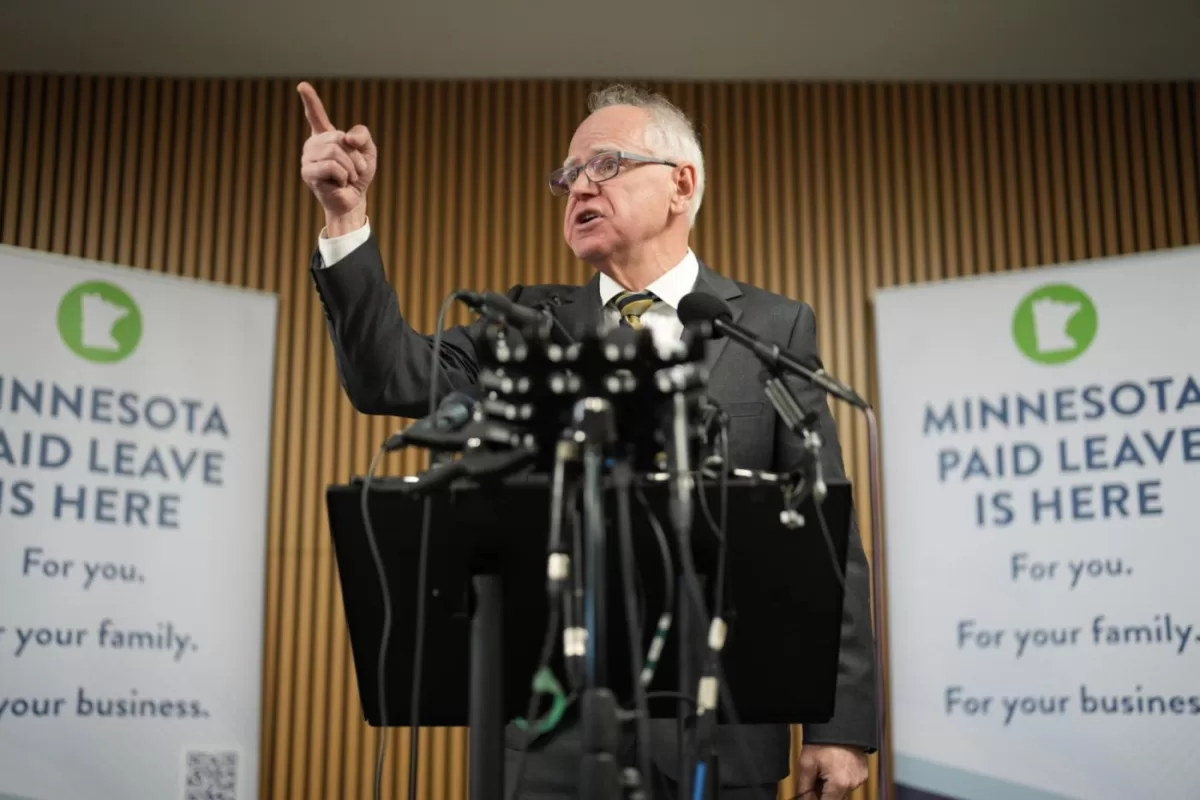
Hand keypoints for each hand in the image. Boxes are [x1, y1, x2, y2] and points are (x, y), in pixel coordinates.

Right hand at [297, 81, 377, 235]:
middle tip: (356, 170)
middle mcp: (313, 144)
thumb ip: (362, 136)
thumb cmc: (359, 177)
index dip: (310, 100)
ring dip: (350, 167)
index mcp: (326, 136)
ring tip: (348, 178)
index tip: (302, 86)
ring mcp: (308, 158)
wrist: (355, 201)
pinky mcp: (308, 172)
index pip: (316, 115)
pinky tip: (340, 184)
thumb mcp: (368, 152)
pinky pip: (332, 166)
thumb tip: (346, 139)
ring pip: (335, 151)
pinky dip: (344, 176)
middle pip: (338, 137)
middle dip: (355, 155)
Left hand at [795, 744, 867, 799]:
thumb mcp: (807, 763)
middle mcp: (853, 783)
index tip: (812, 794)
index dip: (816, 799)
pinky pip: (850, 783)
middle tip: (817, 776)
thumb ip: (804, 787)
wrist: (839, 726)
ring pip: (842, 791)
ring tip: (826, 768)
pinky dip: (841, 779)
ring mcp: (860, 779)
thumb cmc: (824, 741)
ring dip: (833, 786)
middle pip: (835, 798)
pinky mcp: (863, 774)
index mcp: (840, 783)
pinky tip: (835, 767)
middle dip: (824, 792)